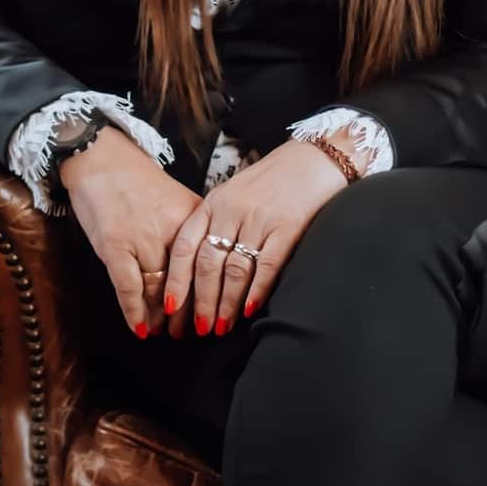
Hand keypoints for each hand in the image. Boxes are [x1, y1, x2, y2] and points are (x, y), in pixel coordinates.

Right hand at [62, 126, 201, 339]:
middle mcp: (172, 229)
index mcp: (193, 217)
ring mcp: (143, 238)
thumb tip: (207, 264)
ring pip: (158, 288)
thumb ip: (192, 229)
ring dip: (162, 316)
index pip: (208, 264)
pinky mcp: (115, 245)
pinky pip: (128, 287)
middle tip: (192, 331)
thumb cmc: (138, 181)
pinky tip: (140, 329)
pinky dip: (134, 312)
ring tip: (165, 331)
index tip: (215, 311)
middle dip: (189, 310)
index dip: (211, 292)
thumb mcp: (177, 200)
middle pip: (186, 280)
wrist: (102, 158)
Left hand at [163, 137, 348, 338]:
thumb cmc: (274, 178)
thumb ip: (217, 221)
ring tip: (221, 326)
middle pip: (208, 264)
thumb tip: (201, 265)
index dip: (177, 279)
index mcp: (215, 202)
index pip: (186, 246)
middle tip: (199, 328)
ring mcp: (260, 219)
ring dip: (226, 303)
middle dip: (201, 301)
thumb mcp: (235, 191)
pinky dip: (256, 291)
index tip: (171, 306)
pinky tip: (249, 310)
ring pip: (235, 270)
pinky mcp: (288, 227)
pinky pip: (267, 265)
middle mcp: (233, 210)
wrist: (315, 157)